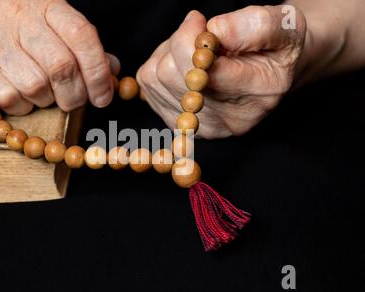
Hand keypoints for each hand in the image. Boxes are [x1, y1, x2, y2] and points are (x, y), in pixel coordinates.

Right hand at [0, 0, 118, 114]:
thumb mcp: (42, 20)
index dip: (98, 72)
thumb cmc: (2, 20)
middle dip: (75, 95)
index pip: (82, 36)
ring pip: (36, 85)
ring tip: (40, 94)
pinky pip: (8, 96)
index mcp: (44, 5)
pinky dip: (20, 106)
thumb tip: (112, 68)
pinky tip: (18, 98)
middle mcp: (18, 18)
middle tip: (73, 101)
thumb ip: (78, 43)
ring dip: (45, 100)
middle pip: (62, 67)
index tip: (103, 97)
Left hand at [137, 7, 305, 138]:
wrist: (273, 73)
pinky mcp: (181, 125)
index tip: (201, 22)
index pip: (204, 71)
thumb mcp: (284, 24)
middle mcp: (228, 120)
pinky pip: (149, 87)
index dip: (192, 38)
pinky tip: (183, 65)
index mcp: (259, 93)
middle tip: (197, 32)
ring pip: (155, 79)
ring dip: (168, 54)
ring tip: (194, 50)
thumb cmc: (278, 46)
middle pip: (171, 75)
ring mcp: (202, 127)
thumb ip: (254, 25)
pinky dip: (159, 66)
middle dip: (178, 42)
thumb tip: (215, 33)